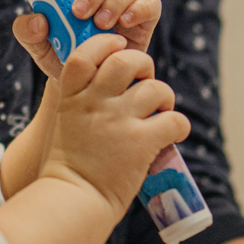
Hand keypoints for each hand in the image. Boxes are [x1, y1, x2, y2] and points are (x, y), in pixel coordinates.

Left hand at [11, 0, 161, 77]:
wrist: (87, 85)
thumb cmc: (62, 57)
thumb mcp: (38, 47)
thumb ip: (27, 31)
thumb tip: (36, 20)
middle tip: (80, 12)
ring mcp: (126, 3)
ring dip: (114, 1)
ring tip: (101, 26)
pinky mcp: (144, 19)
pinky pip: (150, 3)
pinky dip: (139, 9)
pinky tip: (125, 24)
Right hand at [37, 32, 188, 218]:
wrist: (73, 200)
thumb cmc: (71, 164)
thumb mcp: (65, 120)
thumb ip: (83, 98)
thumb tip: (115, 79)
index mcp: (71, 95)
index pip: (87, 52)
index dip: (106, 44)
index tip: (117, 48)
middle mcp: (94, 102)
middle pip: (126, 59)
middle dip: (143, 65)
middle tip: (145, 84)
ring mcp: (118, 121)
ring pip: (156, 88)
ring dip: (164, 99)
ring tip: (159, 114)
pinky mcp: (141, 142)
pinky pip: (175, 120)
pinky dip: (178, 126)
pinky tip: (171, 135)